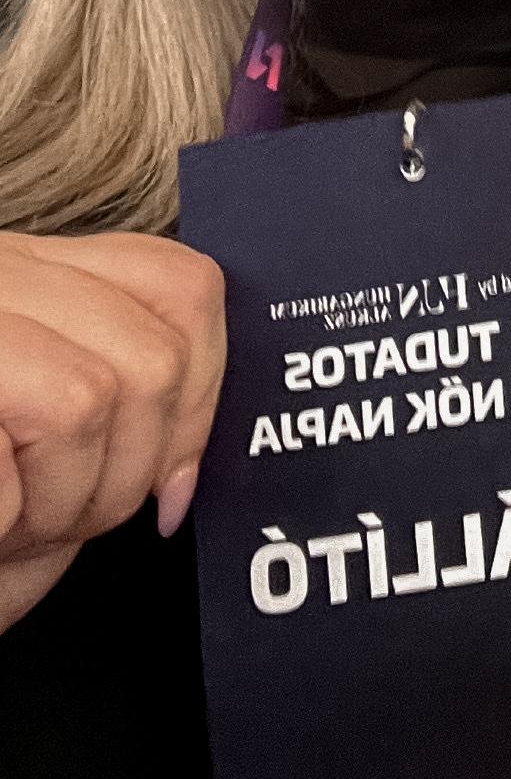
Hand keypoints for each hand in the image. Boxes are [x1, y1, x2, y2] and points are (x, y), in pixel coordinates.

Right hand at [0, 230, 225, 631]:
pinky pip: (5, 466)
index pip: (182, 283)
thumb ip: (120, 397)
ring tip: (15, 523)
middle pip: (148, 358)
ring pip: (88, 402)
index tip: (177, 484)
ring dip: (65, 503)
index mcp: (32, 272)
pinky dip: (5, 524)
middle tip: (71, 520)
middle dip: (133, 473)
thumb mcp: (41, 422)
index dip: (206, 389)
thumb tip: (195, 454)